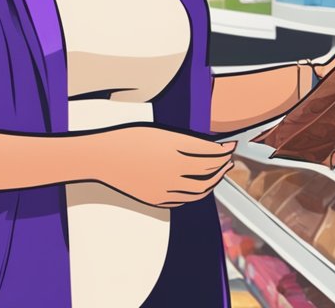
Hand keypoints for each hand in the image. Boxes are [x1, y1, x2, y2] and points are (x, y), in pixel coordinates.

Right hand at [84, 126, 235, 208]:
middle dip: (222, 165)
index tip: (232, 146)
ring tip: (219, 174)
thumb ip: (187, 142)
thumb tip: (211, 148)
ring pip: (199, 190)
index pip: (211, 153)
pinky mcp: (156, 199)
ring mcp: (165, 188)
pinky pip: (183, 200)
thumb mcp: (161, 133)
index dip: (225, 150)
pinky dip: (196, 194)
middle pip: (209, 172)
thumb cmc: (130, 138)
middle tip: (229, 160)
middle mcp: (173, 171)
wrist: (102, 156)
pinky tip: (199, 187)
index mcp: (175, 150)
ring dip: (213, 182)